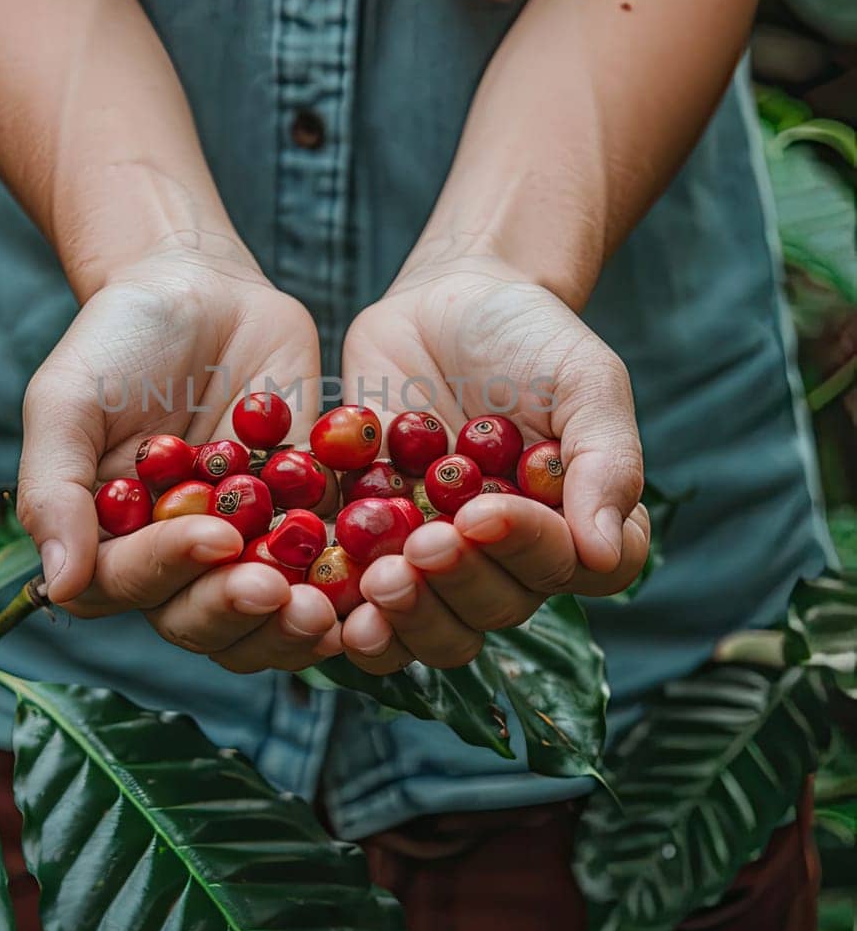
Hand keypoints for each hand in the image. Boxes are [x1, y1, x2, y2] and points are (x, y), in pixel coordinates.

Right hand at [16, 234, 340, 671]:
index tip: (214, 537)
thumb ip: (54, 488)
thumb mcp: (67, 400)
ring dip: (296, 622)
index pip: (133, 587)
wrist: (199, 288)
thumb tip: (59, 585)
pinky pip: (331, 563)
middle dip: (241, 612)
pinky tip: (377, 571)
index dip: (173, 572)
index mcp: (112, 544)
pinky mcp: (308, 515)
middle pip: (203, 621)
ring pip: (268, 614)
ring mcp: (247, 544)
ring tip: (327, 608)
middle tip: (280, 592)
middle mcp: (178, 561)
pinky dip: (352, 577)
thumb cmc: (116, 340)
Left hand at [339, 256, 649, 672]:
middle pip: (500, 606)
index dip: (534, 552)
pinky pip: (365, 603)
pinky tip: (325, 600)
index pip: (580, 570)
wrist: (442, 304)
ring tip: (379, 581)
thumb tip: (603, 549)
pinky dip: (347, 612)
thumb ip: (606, 458)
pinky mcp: (378, 548)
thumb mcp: (584, 378)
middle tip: (425, 543)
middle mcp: (514, 556)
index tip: (487, 511)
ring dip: (410, 618)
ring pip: (437, 627)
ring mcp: (445, 558)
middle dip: (460, 582)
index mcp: (578, 521)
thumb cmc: (528, 337)